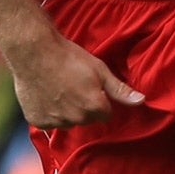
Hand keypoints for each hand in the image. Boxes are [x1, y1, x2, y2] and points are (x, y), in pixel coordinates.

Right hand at [8, 30, 143, 128]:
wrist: (33, 51)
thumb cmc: (68, 57)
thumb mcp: (99, 69)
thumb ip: (120, 90)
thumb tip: (141, 101)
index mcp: (94, 107)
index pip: (105, 114)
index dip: (100, 100)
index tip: (90, 86)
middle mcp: (76, 119)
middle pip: (86, 119)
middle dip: (83, 106)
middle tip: (72, 85)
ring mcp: (55, 121)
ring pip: (67, 121)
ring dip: (65, 111)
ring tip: (57, 88)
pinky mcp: (37, 120)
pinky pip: (48, 122)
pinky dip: (47, 112)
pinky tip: (45, 94)